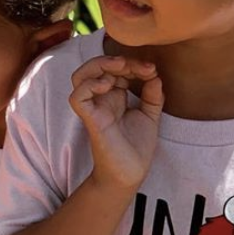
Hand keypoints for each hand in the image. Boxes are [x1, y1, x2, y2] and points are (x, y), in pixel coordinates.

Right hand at [69, 55, 162, 189]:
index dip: (132, 63)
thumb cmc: (136, 148)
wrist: (131, 174)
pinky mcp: (90, 120)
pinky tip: (108, 86)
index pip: (114, 69)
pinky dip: (89, 85)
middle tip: (140, 66)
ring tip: (120, 68)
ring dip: (99, 65)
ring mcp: (94, 109)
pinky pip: (77, 97)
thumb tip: (155, 75)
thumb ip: (152, 96)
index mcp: (114, 97)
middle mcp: (101, 100)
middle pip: (95, 67)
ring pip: (80, 76)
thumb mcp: (150, 116)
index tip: (151, 70)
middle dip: (116, 60)